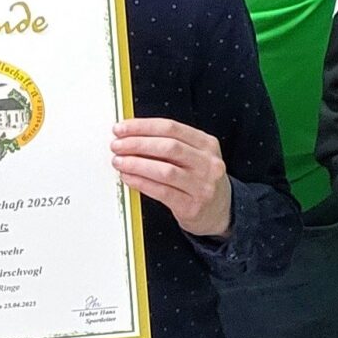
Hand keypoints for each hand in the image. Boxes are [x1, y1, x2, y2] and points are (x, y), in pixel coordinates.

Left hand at [111, 118, 232, 237]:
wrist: (220, 211)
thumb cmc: (200, 180)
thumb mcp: (196, 156)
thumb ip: (171, 145)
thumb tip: (132, 136)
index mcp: (207, 144)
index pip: (172, 128)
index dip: (143, 126)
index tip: (122, 128)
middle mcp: (208, 163)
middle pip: (169, 147)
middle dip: (137, 144)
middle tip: (117, 145)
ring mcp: (202, 185)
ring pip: (165, 170)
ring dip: (136, 164)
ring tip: (119, 161)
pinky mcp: (192, 206)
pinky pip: (161, 192)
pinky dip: (141, 183)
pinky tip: (128, 177)